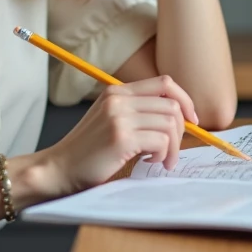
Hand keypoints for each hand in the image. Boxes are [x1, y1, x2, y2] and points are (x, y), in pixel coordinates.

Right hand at [40, 75, 198, 195]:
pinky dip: (163, 155)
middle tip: (172, 151)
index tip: (192, 120)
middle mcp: (118, 99)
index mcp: (117, 92)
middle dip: (182, 130)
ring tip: (161, 161)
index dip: (185, 100)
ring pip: (170, 123)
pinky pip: (161, 141)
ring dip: (173, 147)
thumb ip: (137, 113)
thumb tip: (179, 117)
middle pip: (172, 104)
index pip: (165, 83)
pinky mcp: (121, 137)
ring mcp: (119, 117)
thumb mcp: (111, 120)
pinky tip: (149, 162)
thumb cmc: (88, 152)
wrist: (59, 169)